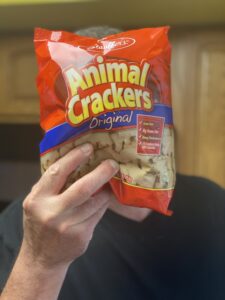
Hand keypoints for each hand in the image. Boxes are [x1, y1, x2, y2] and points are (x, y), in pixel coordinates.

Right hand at [21, 143, 118, 268]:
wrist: (42, 257)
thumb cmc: (40, 222)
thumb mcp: (37, 201)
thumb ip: (52, 184)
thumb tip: (78, 161)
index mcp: (37, 199)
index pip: (57, 172)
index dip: (74, 158)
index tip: (89, 148)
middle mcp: (52, 212)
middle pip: (83, 188)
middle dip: (101, 173)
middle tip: (112, 163)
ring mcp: (68, 226)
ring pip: (96, 201)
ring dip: (105, 190)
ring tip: (110, 180)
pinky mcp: (81, 235)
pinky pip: (98, 213)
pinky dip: (103, 203)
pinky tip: (104, 198)